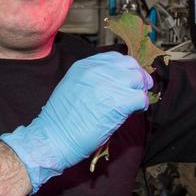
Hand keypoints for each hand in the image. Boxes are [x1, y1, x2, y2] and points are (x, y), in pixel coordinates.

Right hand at [0, 52, 152, 192]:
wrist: (53, 138)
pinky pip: (141, 98)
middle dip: (137, 76)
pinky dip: (141, 105)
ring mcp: (108, 84)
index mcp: (84, 65)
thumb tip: (115, 84)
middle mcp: (97, 70)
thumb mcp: (73, 88)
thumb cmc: (61, 120)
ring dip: (140, 90)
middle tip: (140, 89)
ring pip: (138, 79)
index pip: (115, 57)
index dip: (126, 68)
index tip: (128, 79)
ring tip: (135, 103)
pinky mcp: (118, 102)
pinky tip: (134, 112)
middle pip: (130, 64)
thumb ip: (92, 80)